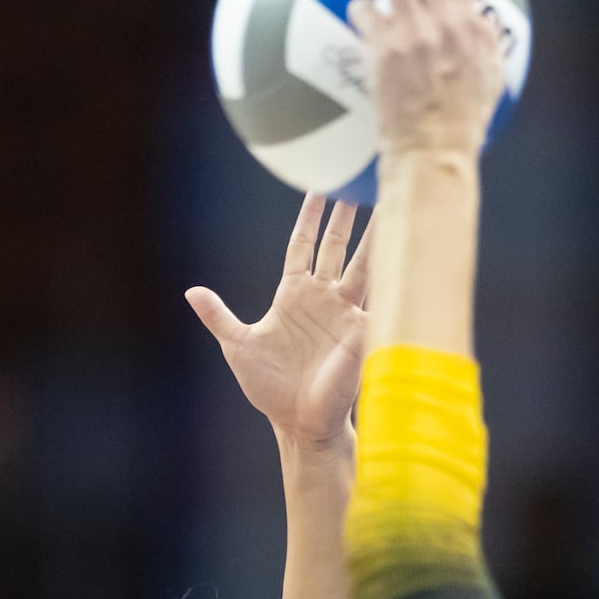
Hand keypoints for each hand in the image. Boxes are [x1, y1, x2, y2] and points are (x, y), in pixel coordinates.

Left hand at [186, 193, 369, 450]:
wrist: (299, 422)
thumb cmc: (271, 388)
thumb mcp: (238, 346)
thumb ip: (219, 316)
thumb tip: (192, 291)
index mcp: (294, 295)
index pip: (303, 245)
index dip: (310, 217)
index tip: (316, 186)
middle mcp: (324, 298)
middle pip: (338, 245)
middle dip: (348, 214)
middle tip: (357, 176)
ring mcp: (346, 313)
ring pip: (363, 263)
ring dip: (376, 234)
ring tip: (389, 201)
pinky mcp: (362, 331)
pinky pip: (379, 298)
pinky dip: (392, 276)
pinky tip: (406, 253)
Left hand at [342, 0, 503, 159]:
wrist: (433, 155)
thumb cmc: (461, 129)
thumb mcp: (490, 83)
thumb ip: (487, 46)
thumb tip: (485, 23)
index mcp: (469, 22)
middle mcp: (445, 19)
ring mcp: (414, 33)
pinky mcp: (386, 52)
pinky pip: (365, 12)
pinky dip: (357, 8)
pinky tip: (354, 14)